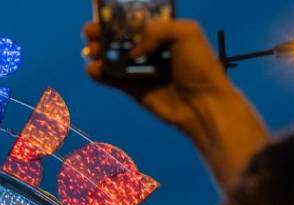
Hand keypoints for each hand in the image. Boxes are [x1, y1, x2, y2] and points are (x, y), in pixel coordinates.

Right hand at [82, 17, 267, 187]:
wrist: (202, 103)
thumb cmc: (199, 66)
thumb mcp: (185, 32)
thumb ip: (155, 30)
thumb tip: (133, 51)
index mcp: (164, 31)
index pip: (136, 19)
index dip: (118, 16)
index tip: (102, 12)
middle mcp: (149, 48)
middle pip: (119, 37)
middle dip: (102, 31)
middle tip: (90, 31)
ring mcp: (139, 69)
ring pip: (110, 56)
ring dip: (97, 50)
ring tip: (92, 50)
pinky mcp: (131, 88)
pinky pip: (109, 78)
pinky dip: (97, 73)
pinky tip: (94, 68)